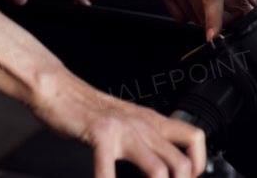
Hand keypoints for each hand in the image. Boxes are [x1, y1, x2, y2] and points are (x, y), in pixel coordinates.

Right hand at [32, 70, 205, 177]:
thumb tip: (157, 166)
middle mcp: (142, 125)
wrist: (58, 88)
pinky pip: (110, 170)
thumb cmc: (87, 111)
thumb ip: (142, 141)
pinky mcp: (101, 134)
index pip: (195, 139)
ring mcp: (123, 129)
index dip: (198, 165)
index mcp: (151, 122)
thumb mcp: (124, 124)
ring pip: (158, 171)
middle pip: (182, 165)